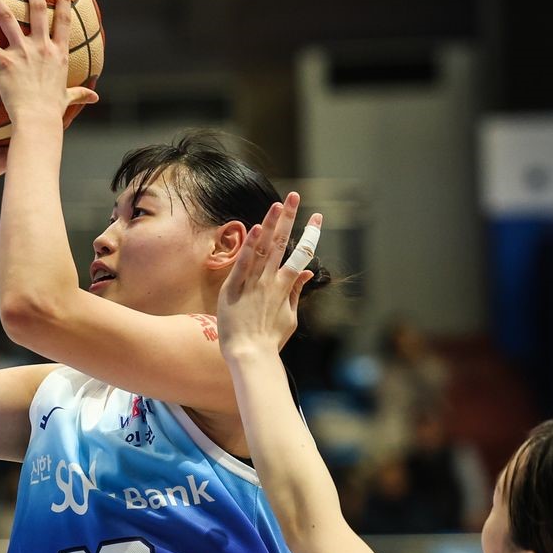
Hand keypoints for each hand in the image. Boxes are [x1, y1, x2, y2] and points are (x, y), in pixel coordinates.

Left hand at [0, 0, 98, 129]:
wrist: (38, 120)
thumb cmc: (52, 112)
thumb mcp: (68, 98)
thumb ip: (80, 94)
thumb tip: (96, 96)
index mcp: (58, 53)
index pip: (63, 20)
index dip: (64, 0)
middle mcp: (41, 47)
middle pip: (37, 9)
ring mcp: (23, 52)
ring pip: (7, 17)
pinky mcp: (5, 62)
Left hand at [216, 192, 319, 355]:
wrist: (250, 356)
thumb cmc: (269, 340)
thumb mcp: (289, 317)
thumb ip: (296, 292)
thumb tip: (307, 272)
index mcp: (285, 287)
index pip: (301, 255)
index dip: (310, 234)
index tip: (318, 217)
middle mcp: (271, 281)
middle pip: (283, 244)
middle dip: (291, 218)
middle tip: (296, 196)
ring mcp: (253, 284)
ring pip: (264, 249)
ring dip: (271, 225)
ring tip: (279, 204)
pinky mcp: (234, 289)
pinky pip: (243, 264)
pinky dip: (250, 247)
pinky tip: (256, 229)